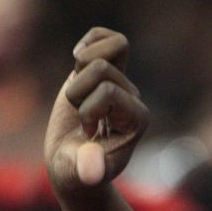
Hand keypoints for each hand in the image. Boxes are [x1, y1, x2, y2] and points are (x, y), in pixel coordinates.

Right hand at [44, 27, 148, 195]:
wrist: (74, 164)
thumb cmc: (79, 170)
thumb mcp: (79, 173)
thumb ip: (86, 170)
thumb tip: (90, 173)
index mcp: (137, 119)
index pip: (108, 92)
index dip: (88, 110)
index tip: (88, 135)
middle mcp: (132, 97)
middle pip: (100, 68)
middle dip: (79, 93)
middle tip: (81, 120)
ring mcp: (118, 82)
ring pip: (100, 52)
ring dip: (77, 75)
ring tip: (78, 99)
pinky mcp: (101, 72)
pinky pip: (105, 37)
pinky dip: (88, 42)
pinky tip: (78, 59)